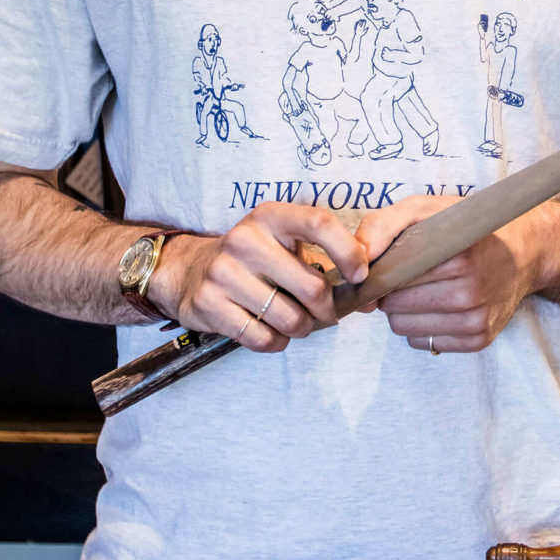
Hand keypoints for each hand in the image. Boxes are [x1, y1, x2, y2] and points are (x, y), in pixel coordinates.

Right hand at [151, 203, 368, 351]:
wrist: (191, 270)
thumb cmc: (254, 258)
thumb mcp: (283, 241)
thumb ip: (325, 258)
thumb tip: (368, 293)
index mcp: (270, 217)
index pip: (319, 223)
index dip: (349, 252)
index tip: (360, 276)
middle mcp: (245, 240)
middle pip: (312, 286)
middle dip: (327, 309)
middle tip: (325, 313)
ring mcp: (224, 273)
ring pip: (290, 319)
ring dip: (303, 328)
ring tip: (297, 322)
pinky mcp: (209, 305)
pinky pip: (263, 339)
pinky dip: (277, 342)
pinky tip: (272, 331)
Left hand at [350, 194, 538, 354]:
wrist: (524, 250)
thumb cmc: (466, 227)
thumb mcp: (424, 209)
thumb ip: (383, 226)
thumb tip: (357, 263)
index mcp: (456, 258)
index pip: (390, 281)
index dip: (382, 273)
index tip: (388, 265)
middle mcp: (469, 293)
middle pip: (394, 308)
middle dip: (393, 292)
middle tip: (409, 275)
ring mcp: (476, 320)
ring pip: (404, 329)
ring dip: (405, 312)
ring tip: (425, 289)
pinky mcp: (479, 340)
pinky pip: (424, 343)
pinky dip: (423, 327)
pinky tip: (439, 306)